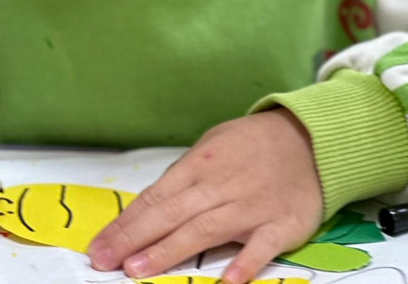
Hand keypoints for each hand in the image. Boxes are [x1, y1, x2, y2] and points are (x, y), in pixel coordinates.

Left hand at [88, 108, 323, 283]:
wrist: (308, 138)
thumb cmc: (252, 144)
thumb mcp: (213, 147)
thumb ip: (186, 177)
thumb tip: (153, 206)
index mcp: (200, 165)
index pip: (155, 197)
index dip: (125, 224)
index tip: (99, 245)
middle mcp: (219, 186)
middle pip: (170, 215)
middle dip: (133, 240)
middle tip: (103, 261)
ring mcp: (250, 206)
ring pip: (203, 231)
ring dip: (168, 252)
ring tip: (137, 271)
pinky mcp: (281, 225)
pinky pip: (260, 248)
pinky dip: (244, 264)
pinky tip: (226, 282)